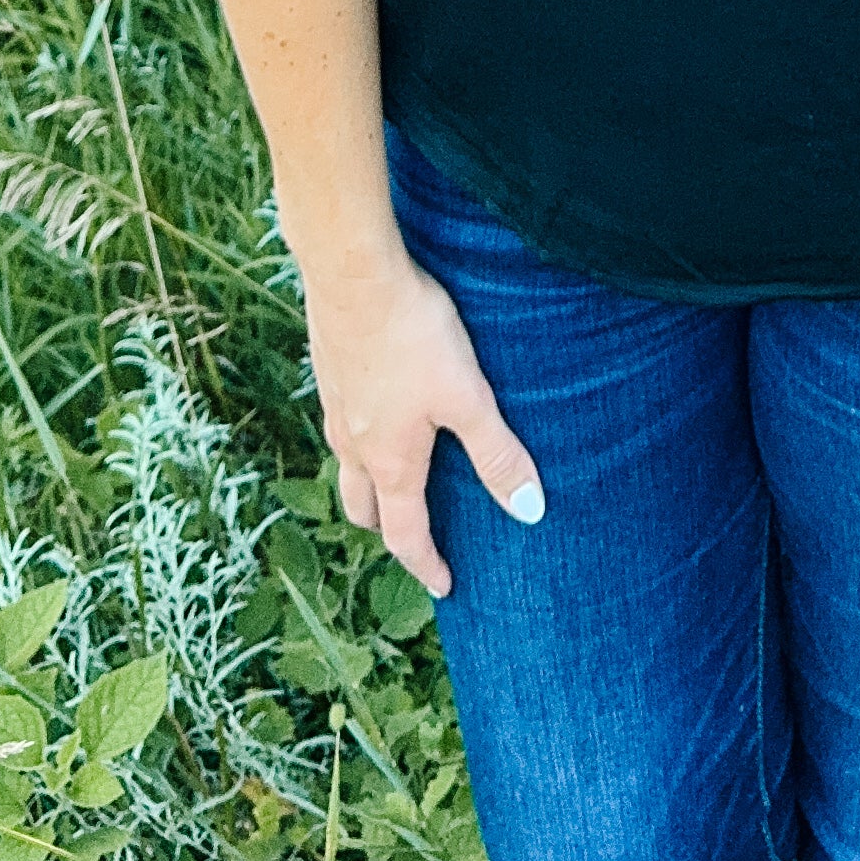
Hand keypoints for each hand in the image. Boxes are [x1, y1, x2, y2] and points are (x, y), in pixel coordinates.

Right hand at [302, 249, 544, 599]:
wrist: (353, 276)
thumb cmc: (414, 336)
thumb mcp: (467, 398)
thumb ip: (497, 454)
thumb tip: (529, 511)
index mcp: (391, 461)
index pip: (406, 534)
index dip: (427, 564)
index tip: (446, 584)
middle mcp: (355, 445)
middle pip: (365, 508)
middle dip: (390, 529)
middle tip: (418, 537)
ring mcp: (335, 409)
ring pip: (349, 468)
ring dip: (371, 487)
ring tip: (400, 480)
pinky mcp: (330, 374)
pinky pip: (343, 426)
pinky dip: (362, 442)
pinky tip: (382, 414)